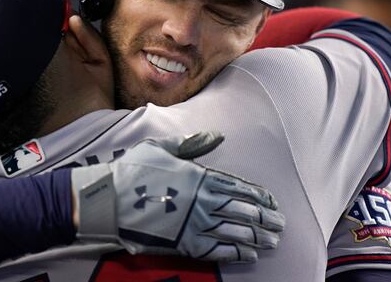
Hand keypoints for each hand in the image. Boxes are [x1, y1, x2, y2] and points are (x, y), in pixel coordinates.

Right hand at [71, 132, 284, 262]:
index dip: (260, 196)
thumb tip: (215, 135)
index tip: (273, 202)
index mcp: (199, 176)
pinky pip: (218, 251)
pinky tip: (249, 254)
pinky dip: (237, 253)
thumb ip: (190, 144)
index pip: (239, 187)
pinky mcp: (185, 244)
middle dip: (266, 219)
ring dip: (259, 237)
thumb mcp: (160, 148)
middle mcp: (204, 201)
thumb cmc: (132, 170)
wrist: (109, 199)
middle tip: (281, 225)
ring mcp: (196, 224)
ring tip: (272, 241)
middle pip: (245, 211)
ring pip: (237, 233)